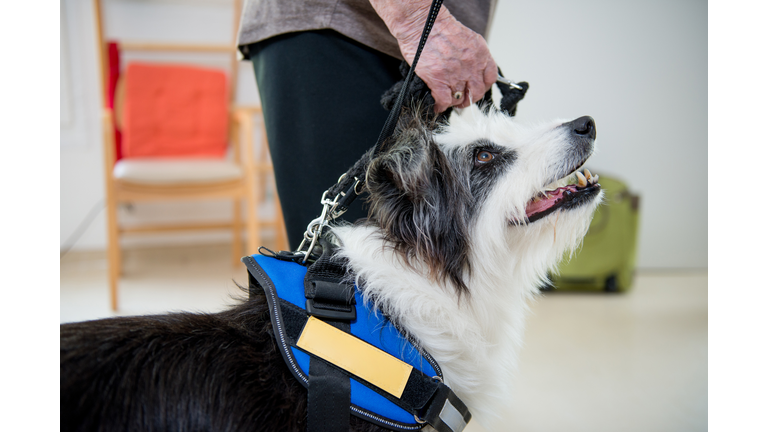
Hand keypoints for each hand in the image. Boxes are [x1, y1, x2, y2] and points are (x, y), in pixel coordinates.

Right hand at [371, 1, 497, 112]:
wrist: (421, 24)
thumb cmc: (438, 27)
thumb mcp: (466, 38)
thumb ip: (472, 54)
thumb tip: (471, 70)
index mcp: (480, 53)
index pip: (490, 78)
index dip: (483, 87)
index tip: (475, 89)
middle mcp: (471, 65)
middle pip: (477, 93)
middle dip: (469, 98)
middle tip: (461, 99)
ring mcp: (455, 74)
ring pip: (460, 99)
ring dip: (453, 102)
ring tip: (447, 101)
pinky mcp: (439, 80)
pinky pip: (444, 101)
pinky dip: (441, 106)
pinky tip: (437, 105)